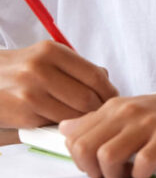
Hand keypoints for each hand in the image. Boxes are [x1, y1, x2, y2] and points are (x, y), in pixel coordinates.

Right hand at [0, 41, 117, 126]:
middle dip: (98, 109)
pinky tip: (60, 123)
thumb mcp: (46, 57)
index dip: (109, 91)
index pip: (94, 76)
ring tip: (82, 119)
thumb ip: (75, 67)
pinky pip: (54, 124)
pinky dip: (61, 126)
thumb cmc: (20, 70)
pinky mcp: (22, 113)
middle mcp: (40, 69)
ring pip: (73, 114)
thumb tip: (106, 79)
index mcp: (52, 51)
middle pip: (87, 97)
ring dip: (81, 120)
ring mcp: (30, 92)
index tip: (112, 99)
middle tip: (100, 113)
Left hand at [59, 80, 155, 177]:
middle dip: (91, 170)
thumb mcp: (140, 107)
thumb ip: (104, 119)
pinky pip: (140, 163)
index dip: (78, 158)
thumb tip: (66, 129)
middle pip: (82, 147)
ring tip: (130, 175)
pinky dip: (140, 175)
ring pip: (105, 156)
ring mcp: (150, 123)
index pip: (73, 135)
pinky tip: (151, 171)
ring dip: (113, 175)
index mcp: (118, 105)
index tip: (97, 165)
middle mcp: (129, 111)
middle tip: (111, 174)